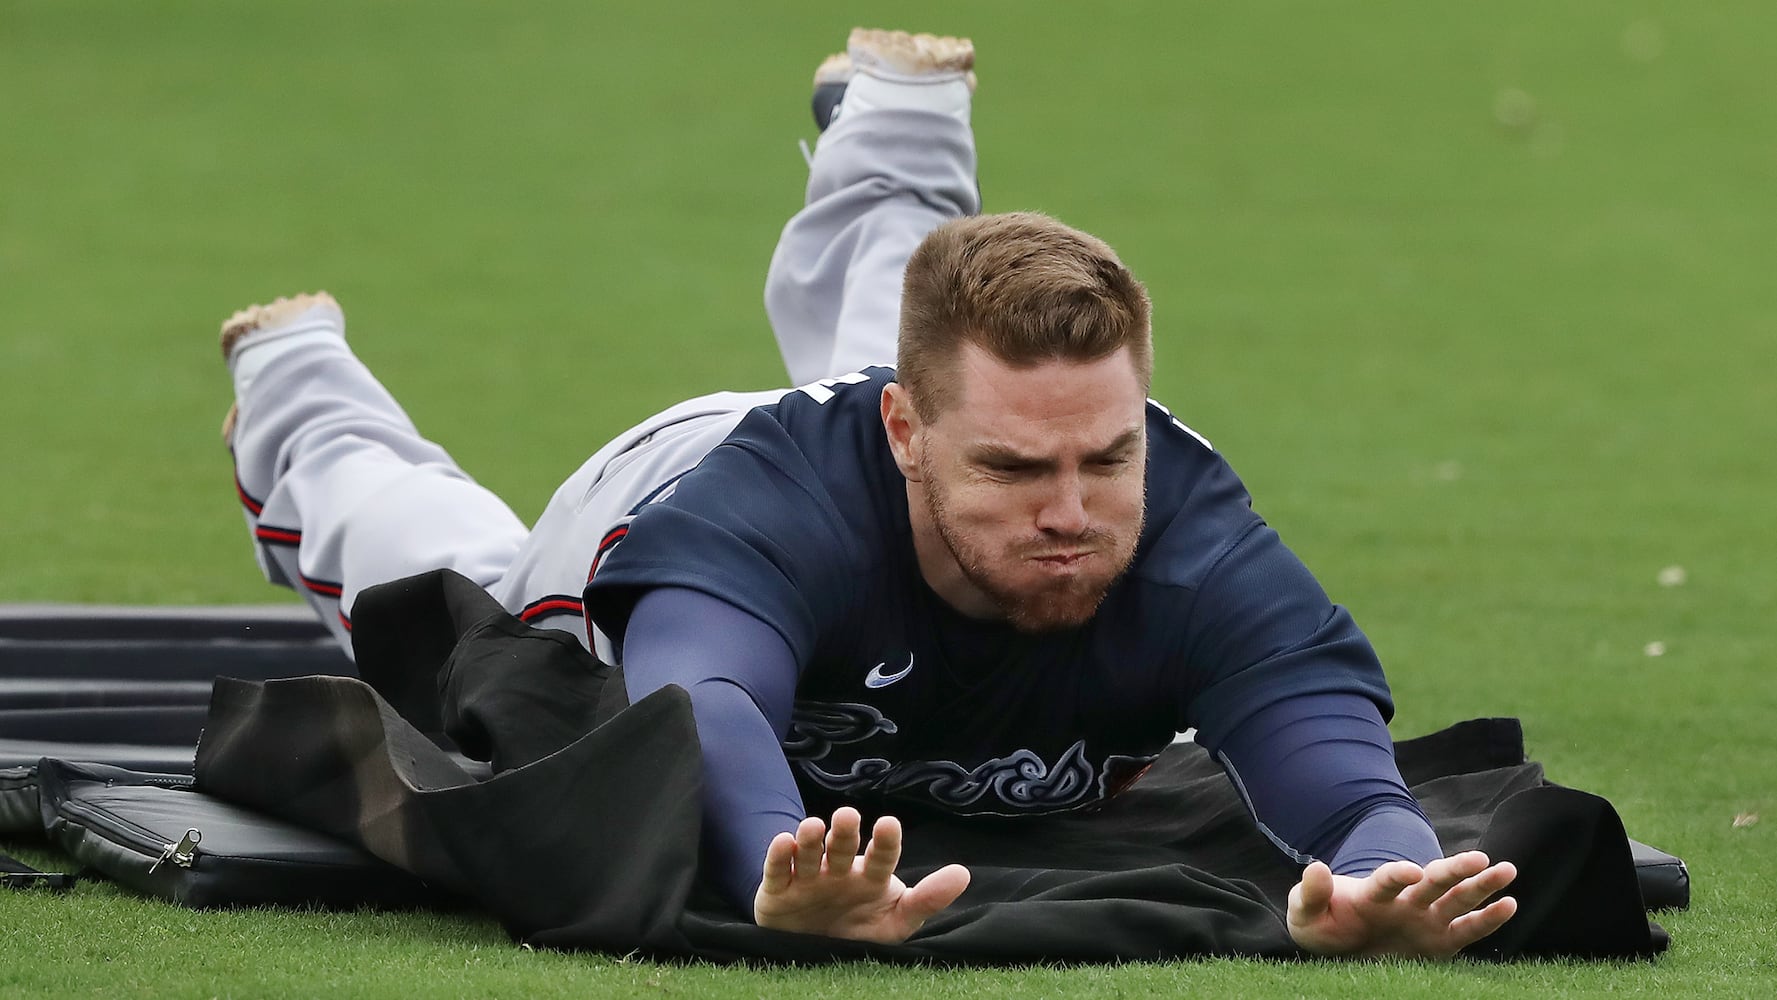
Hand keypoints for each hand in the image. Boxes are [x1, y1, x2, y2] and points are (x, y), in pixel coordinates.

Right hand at [753, 806, 970, 942]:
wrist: (813, 949)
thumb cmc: (860, 928)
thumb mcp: (897, 922)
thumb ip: (927, 900)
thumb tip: (963, 874)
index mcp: (869, 877)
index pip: (882, 856)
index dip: (885, 842)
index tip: (888, 824)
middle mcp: (838, 871)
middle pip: (841, 846)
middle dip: (844, 831)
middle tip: (848, 815)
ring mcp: (807, 878)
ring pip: (808, 852)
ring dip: (809, 838)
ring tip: (812, 826)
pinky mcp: (777, 891)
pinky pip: (777, 871)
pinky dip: (777, 856)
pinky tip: (783, 841)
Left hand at [1287, 851, 1517, 956]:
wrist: (1340, 944)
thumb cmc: (1324, 924)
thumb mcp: (1306, 913)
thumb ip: (1310, 892)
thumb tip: (1316, 868)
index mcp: (1373, 894)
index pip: (1388, 879)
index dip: (1398, 873)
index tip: (1412, 871)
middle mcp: (1405, 901)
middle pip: (1433, 882)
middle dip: (1456, 870)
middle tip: (1482, 857)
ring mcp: (1425, 919)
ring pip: (1458, 899)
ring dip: (1481, 885)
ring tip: (1507, 869)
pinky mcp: (1439, 941)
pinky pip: (1467, 930)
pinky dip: (1488, 919)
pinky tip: (1510, 905)